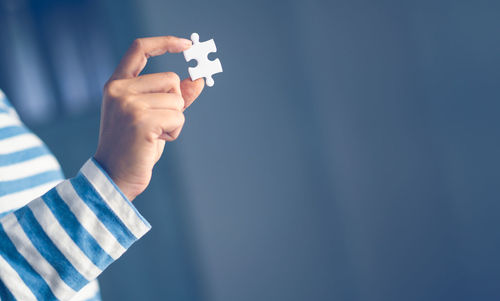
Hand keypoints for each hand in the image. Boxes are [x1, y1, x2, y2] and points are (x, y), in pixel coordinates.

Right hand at [94, 36, 203, 200]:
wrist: (115, 176)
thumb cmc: (135, 146)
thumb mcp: (152, 115)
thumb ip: (174, 96)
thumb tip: (199, 79)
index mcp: (117, 84)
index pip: (140, 49)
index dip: (165, 42)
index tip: (187, 44)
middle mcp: (119, 89)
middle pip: (171, 79)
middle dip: (175, 102)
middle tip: (158, 123)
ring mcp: (128, 104)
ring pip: (177, 100)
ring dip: (175, 120)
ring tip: (154, 134)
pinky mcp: (141, 120)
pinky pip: (178, 116)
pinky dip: (175, 131)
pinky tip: (157, 141)